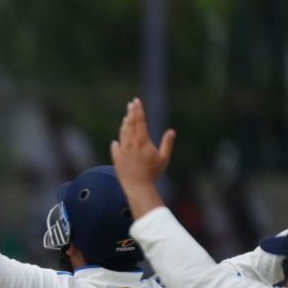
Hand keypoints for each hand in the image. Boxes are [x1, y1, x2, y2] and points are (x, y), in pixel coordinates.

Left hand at [109, 98, 172, 214]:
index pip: (140, 121)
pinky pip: (115, 148)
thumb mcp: (164, 157)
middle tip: (131, 104)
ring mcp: (122, 151)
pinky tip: (117, 141)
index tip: (136, 101)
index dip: (138, 110)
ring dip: (124, 125)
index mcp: (143, 141)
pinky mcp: (117, 160)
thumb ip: (167, 143)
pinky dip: (117, 143)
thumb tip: (172, 131)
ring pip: (122, 134)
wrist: (137, 186)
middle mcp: (131, 144)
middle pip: (130, 124)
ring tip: (126, 118)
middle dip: (131, 113)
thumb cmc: (153, 173)